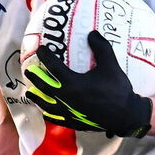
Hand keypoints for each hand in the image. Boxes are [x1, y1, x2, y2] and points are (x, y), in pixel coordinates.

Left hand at [24, 30, 152, 137]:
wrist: (127, 115)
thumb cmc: (118, 90)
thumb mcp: (111, 66)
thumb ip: (101, 48)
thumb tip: (92, 33)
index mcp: (72, 83)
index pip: (53, 67)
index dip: (45, 56)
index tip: (41, 49)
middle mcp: (66, 98)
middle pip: (44, 86)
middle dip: (35, 77)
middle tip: (27, 70)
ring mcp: (68, 111)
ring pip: (47, 104)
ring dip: (37, 98)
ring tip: (29, 93)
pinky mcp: (74, 122)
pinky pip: (56, 118)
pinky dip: (49, 114)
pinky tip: (45, 112)